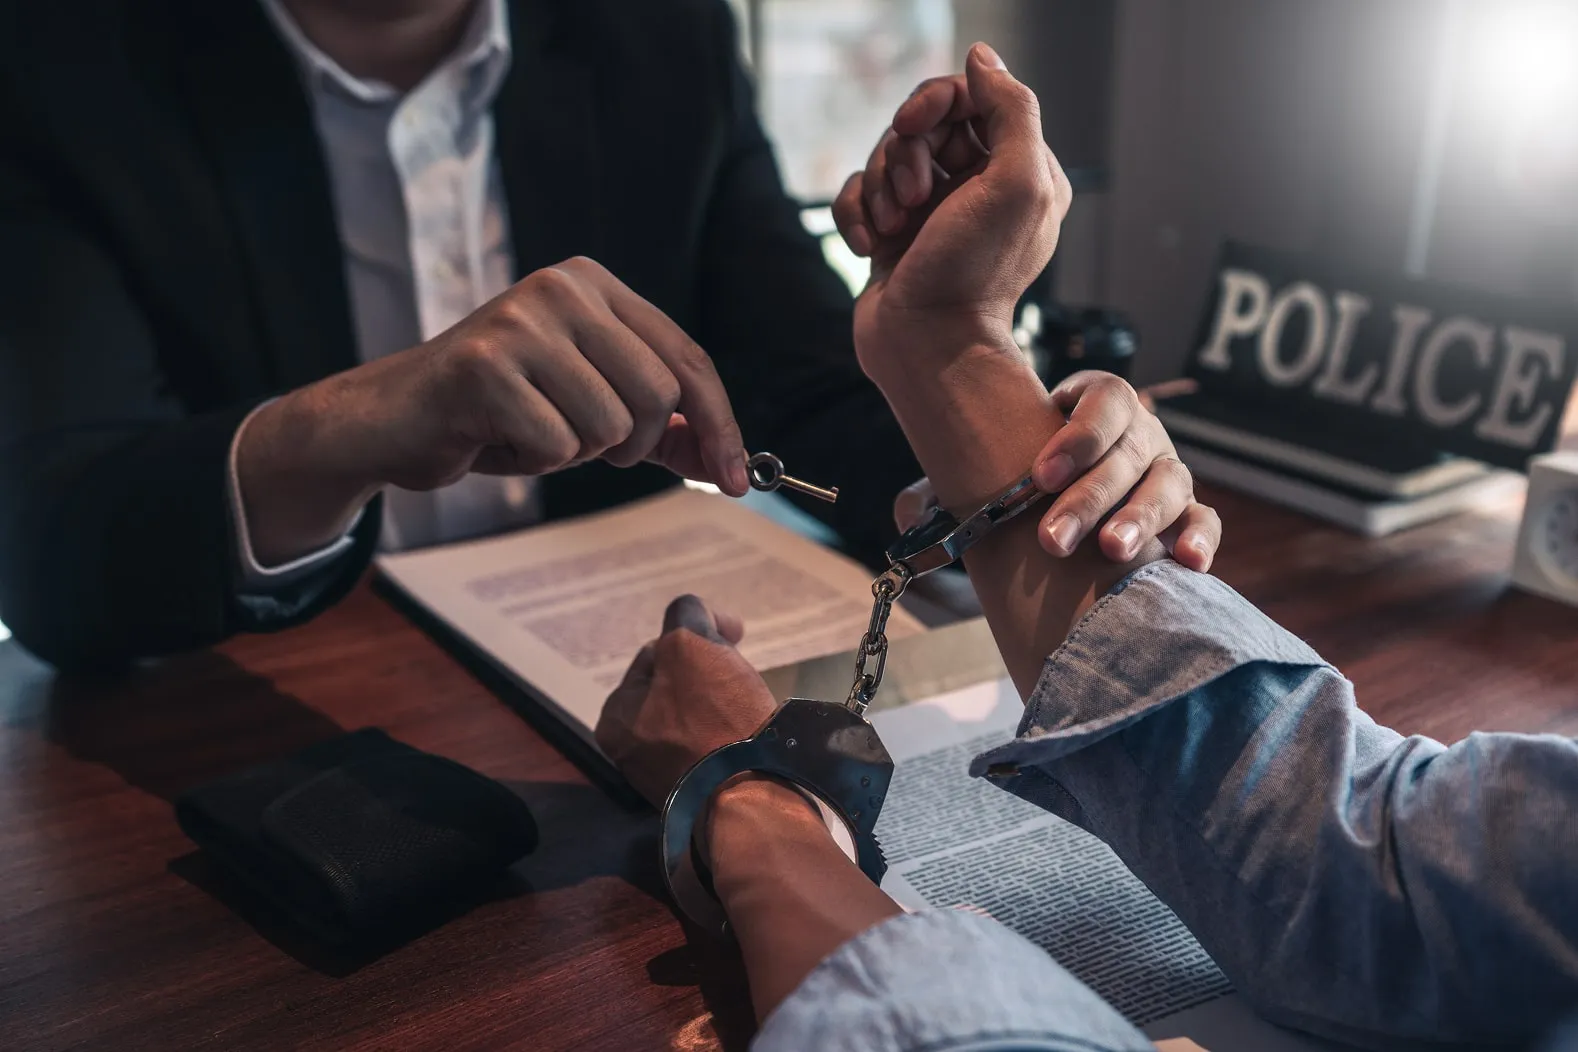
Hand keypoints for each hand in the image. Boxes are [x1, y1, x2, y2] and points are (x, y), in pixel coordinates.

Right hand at [237, 257, 748, 563]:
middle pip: (658, 394)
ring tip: (528, 431)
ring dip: (575, 452)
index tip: (737, 481)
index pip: (686, 358)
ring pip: (611, 426)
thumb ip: (660, 430)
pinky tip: (497, 438)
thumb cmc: (499, 412)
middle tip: (581, 444)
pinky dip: (535, 461)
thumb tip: (728, 462)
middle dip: (632, 445)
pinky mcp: (483, 366)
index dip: (718, 425)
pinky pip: (558, 446)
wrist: (394, 419)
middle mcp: (562, 288)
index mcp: (594, 285)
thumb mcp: (591, 412)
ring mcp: (520, 322)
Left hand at [595, 595, 776, 808]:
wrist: (754, 799)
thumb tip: (694, 615)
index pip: (655, 653)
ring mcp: (666, 776)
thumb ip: (684, 615)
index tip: (735, 636)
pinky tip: (751, 735)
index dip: (695, 636)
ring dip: (724, 702)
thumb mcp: (690, 644)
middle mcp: (631, 751)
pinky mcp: (701, 793)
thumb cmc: (714, 719)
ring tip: (750, 706)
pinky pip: (716, 746)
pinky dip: (733, 733)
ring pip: (699, 716)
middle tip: (741, 676)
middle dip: (710, 672)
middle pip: (678, 686)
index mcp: (615, 718)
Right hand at [833, 44, 1070, 382]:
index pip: (971, 97)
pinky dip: (857, 215)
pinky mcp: (893, 233)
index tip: (913, 125)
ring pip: (887, 156)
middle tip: (913, 198)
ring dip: (881, 188)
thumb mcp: (1016, 182)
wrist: (929, 346)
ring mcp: (933, 210)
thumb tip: (982, 57)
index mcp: (1018, 169)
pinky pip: (859, 194)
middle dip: (905, 154)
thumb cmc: (974, 273)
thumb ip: (1011, 109)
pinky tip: (870, 245)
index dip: (935, 101)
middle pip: (922, 124)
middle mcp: (978, 185)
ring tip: (895, 228)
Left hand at [894, 374, 1220, 571]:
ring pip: (1168, 485)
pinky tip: (1185, 563)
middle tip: (1053, 539)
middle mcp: (1139, 434)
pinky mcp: (1186, 513)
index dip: (1077, 435)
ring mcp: (1165, 471)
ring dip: (1141, 519)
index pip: (1106, 400)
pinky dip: (1199, 538)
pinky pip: (1204, 520)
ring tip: (1112, 551)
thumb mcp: (994, 468)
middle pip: (1127, 454)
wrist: (1063, 497)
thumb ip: (953, 485)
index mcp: (1097, 404)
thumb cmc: (1026, 478)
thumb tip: (904, 512)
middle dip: (1090, 497)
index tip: (1040, 475)